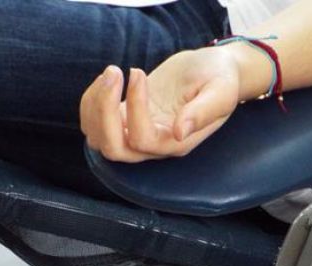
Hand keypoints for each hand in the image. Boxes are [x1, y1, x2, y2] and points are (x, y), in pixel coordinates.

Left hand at [80, 47, 243, 162]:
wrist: (212, 70)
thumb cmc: (220, 79)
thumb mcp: (220, 92)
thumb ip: (203, 112)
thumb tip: (180, 132)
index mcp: (177, 143)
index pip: (143, 139)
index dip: (134, 106)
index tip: (138, 71)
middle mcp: (155, 145)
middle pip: (114, 149)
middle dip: (104, 111)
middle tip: (114, 72)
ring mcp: (137, 133)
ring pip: (98, 139)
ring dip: (95, 105)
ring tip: (112, 72)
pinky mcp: (125, 118)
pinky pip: (94, 123)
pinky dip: (91, 101)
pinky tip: (108, 78)